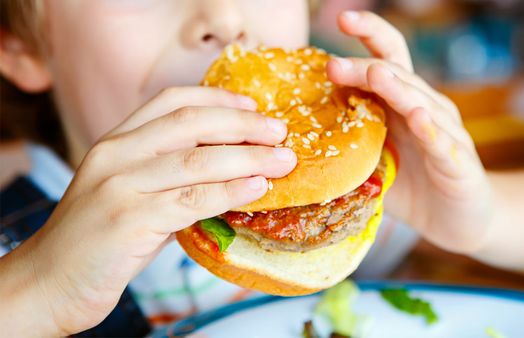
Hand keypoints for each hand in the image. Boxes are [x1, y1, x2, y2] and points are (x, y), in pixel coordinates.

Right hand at [3, 87, 295, 335]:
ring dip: (249, 158)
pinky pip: (192, 200)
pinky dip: (231, 192)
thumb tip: (231, 173)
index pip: (171, 101)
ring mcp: (120, 186)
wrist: (47, 283)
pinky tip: (257, 188)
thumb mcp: (131, 195)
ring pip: (197, 160)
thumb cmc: (97, 241)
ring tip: (284, 161)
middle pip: (191, 123)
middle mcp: (117, 155)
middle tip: (281, 133)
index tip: (252, 106)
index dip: (217, 98)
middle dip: (243, 124)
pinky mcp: (128, 220)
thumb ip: (170, 179)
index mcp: (116, 142)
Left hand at [327, 11, 491, 252]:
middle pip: (397, 77)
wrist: (458, 221)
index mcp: (403, 105)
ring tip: (374, 75)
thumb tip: (295, 137)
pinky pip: (443, 144)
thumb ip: (347, 143)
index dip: (369, 35)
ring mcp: (445, 135)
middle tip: (333, 64)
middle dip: (365, 68)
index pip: (387, 59)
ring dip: (397, 89)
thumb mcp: (373, 161)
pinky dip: (431, 131)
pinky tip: (417, 118)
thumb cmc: (412, 186)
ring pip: (421, 103)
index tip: (340, 19)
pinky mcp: (459, 164)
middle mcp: (427, 110)